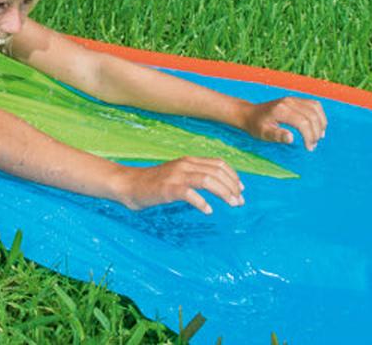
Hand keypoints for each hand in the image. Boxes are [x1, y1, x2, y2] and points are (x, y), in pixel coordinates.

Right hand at [119, 156, 244, 214]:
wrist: (129, 184)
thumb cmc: (154, 183)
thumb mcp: (177, 175)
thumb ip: (194, 176)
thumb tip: (217, 186)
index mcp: (189, 161)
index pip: (219, 163)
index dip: (234, 176)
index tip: (241, 190)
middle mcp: (184, 165)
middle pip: (217, 172)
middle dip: (233, 187)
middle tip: (240, 202)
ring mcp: (176, 176)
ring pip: (208, 180)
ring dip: (224, 193)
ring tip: (232, 204)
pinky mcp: (168, 188)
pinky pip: (190, 194)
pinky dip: (202, 202)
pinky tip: (208, 210)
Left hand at [242, 96, 326, 150]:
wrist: (250, 113)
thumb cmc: (256, 125)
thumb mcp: (263, 133)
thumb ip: (277, 136)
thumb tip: (291, 138)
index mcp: (281, 110)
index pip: (303, 122)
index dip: (309, 136)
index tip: (309, 148)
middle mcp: (289, 101)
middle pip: (312, 116)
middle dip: (316, 132)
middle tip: (312, 146)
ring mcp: (293, 99)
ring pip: (316, 108)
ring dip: (321, 123)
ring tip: (318, 137)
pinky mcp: (296, 99)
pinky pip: (314, 104)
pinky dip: (320, 116)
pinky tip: (318, 127)